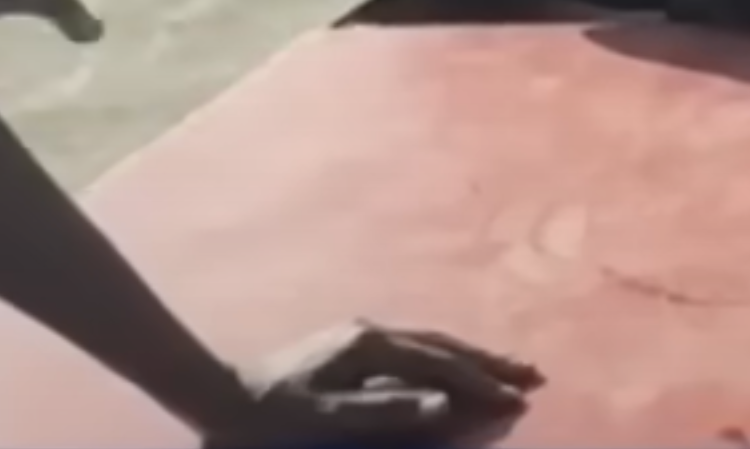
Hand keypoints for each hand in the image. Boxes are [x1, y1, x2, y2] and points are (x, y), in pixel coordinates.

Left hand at [202, 322, 541, 446]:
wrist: (214, 392)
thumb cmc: (266, 415)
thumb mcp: (322, 419)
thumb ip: (383, 411)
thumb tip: (443, 406)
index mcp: (370, 344)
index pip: (439, 365)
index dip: (481, 385)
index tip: (519, 402)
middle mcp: (373, 331)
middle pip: (445, 346)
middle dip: (491, 363)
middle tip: (535, 377)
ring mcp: (365, 334)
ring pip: (434, 343)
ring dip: (474, 358)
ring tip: (510, 369)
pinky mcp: (356, 344)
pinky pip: (418, 349)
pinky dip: (447, 358)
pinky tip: (456, 367)